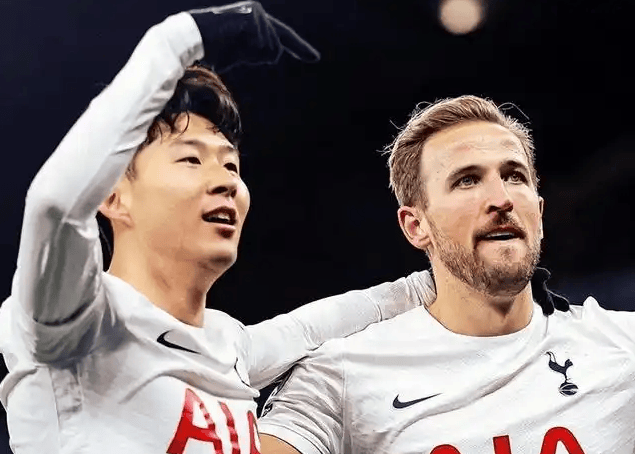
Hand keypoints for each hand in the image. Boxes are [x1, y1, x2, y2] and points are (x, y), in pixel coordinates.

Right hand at [188, 1, 319, 72]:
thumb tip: (270, 57)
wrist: (193, 37)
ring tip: (230, 45)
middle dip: (256, 57)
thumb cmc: (212, 48)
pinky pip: (260, 46)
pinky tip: (232, 41)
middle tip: (236, 49)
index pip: (284, 37)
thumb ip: (256, 53)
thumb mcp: (240, 53)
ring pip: (269, 51)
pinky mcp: (253, 18)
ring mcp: (257, 14)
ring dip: (250, 55)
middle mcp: (260, 14)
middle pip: (274, 50)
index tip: (315, 58)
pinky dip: (246, 50)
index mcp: (258, 22)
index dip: (300, 48)